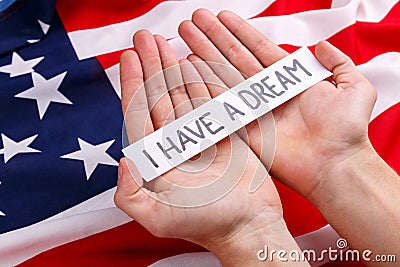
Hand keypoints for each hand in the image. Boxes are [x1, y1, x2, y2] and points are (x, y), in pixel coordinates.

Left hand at [114, 30, 303, 265]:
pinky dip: (200, 79)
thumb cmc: (206, 223)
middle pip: (158, 96)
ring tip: (166, 41)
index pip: (138, 113)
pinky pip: (209, 99)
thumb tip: (122, 162)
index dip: (132, 83)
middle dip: (151, 65)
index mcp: (157, 158)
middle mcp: (175, 143)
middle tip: (146, 37)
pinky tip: (193, 62)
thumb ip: (131, 196)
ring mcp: (199, 135)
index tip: (129, 56)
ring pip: (181, 93)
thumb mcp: (160, 218)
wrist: (248, 224)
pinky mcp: (222, 132)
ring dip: (172, 67)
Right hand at [178, 9, 376, 200]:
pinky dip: (205, 85)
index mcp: (287, 80)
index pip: (257, 48)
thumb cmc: (347, 130)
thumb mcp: (354, 86)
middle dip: (214, 37)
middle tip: (195, 19)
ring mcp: (253, 109)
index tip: (221, 16)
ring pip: (224, 75)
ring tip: (187, 35)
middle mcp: (267, 92)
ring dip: (204, 54)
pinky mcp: (244, 128)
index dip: (239, 31)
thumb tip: (320, 45)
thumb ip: (338, 62)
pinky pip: (221, 102)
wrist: (336, 164)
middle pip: (234, 58)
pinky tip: (190, 66)